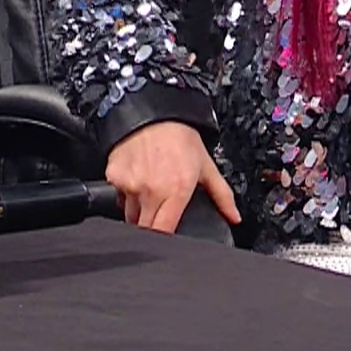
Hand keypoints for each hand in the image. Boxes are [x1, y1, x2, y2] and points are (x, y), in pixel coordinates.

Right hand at [105, 121, 239, 232]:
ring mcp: (130, 185)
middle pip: (144, 228)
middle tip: (161, 210)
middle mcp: (151, 191)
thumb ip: (222, 196)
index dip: (166, 238)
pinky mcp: (114, 177)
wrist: (154, 111)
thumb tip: (235, 217)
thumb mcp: (207, 166)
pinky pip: (119, 196)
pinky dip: (127, 193)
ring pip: (130, 214)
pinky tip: (138, 177)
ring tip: (150, 189)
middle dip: (152, 225)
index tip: (169, 235)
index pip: (164, 232)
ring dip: (139, 210)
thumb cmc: (181, 137)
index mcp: (176, 191)